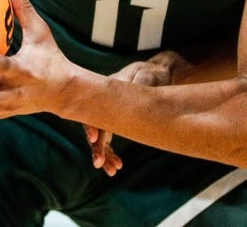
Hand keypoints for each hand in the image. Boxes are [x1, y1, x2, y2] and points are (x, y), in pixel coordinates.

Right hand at [82, 51, 188, 175]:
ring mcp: (106, 115)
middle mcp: (102, 104)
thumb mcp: (144, 77)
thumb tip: (134, 91)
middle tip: (98, 163)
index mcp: (105, 91)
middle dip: (96, 147)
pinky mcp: (114, 123)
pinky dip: (111, 153)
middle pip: (94, 127)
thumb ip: (137, 85)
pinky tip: (118, 165)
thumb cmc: (148, 74)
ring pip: (101, 137)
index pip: (94, 109)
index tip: (93, 138)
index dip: (92, 124)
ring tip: (112, 171)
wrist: (154, 74)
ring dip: (105, 155)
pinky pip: (108, 140)